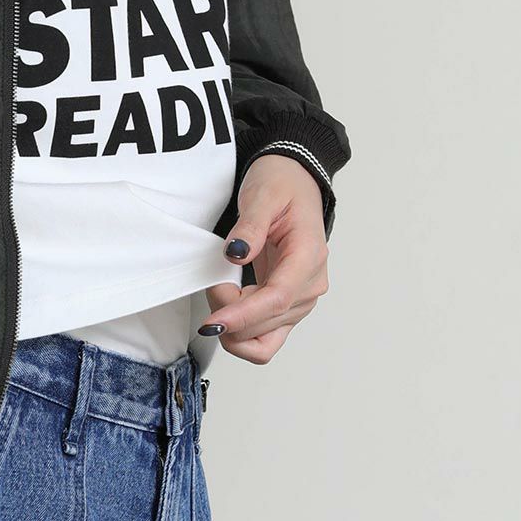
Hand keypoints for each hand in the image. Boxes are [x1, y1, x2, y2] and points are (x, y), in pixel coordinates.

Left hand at [198, 154, 329, 363]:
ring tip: (219, 290)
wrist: (294, 182)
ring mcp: (300, 298)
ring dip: (235, 326)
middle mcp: (310, 285)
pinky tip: (229, 306)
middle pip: (268, 323)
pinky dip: (242, 331)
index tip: (214, 322)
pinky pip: (265, 336)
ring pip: (265, 338)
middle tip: (210, 283)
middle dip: (230, 315)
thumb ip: (250, 226)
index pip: (278, 299)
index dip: (244, 315)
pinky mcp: (287, 304)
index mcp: (308, 256)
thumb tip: (236, 253)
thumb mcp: (262, 196)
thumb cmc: (282, 186)